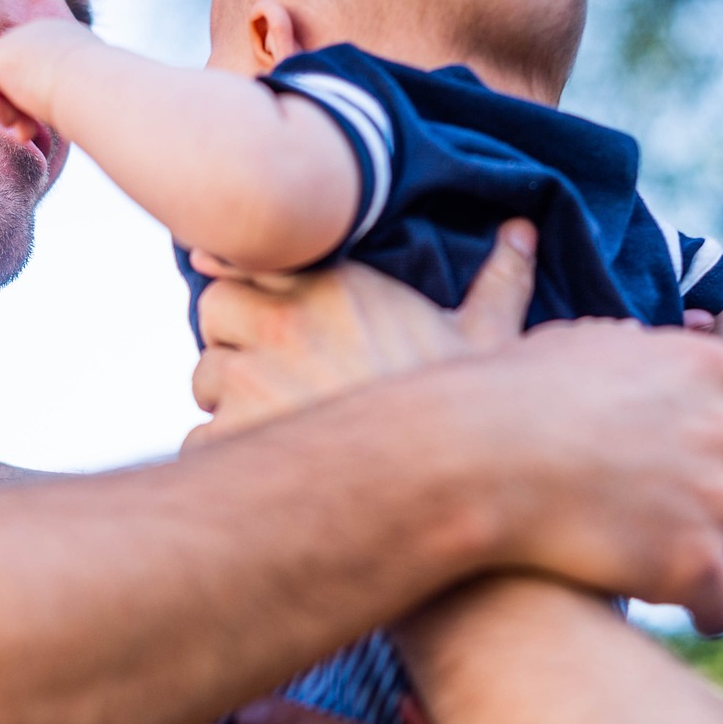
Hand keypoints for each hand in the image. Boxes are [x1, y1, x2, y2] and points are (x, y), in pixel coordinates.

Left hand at [0, 18, 98, 145]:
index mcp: (63, 37)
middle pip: (14, 71)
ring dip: (3, 108)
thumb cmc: (101, 98)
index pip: (35, 65)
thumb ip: (74, 92)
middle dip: (16, 106)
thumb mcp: (90, 90)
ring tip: (17, 131)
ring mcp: (15, 41)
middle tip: (23, 133)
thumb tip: (75, 113)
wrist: (93, 87)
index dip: (32, 99)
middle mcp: (37, 32)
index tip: (36, 127)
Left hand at [186, 220, 537, 448]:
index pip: (252, 253)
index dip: (248, 278)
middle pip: (213, 308)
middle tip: (271, 370)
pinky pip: (200, 441)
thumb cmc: (475, 418)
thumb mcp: (492, 339)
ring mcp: (252, 382)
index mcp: (334, 285)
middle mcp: (284, 324)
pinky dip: (225, 456)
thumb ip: (498, 279)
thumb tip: (522, 232)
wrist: (457, 491)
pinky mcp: (234, 442)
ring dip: (230, 399)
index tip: (249, 295)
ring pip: (205, 379)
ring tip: (280, 425)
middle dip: (234, 337)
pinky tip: (275, 474)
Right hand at [443, 321, 722, 631]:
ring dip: (699, 549)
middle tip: (651, 515)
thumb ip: (622, 344)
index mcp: (708, 365)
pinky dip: (706, 608)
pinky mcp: (697, 563)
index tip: (667, 458)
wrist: (471, 463)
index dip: (700, 436)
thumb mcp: (570, 343)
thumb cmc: (502, 399)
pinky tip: (684, 612)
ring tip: (648, 563)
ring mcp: (719, 499)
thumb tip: (635, 337)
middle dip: (705, 494)